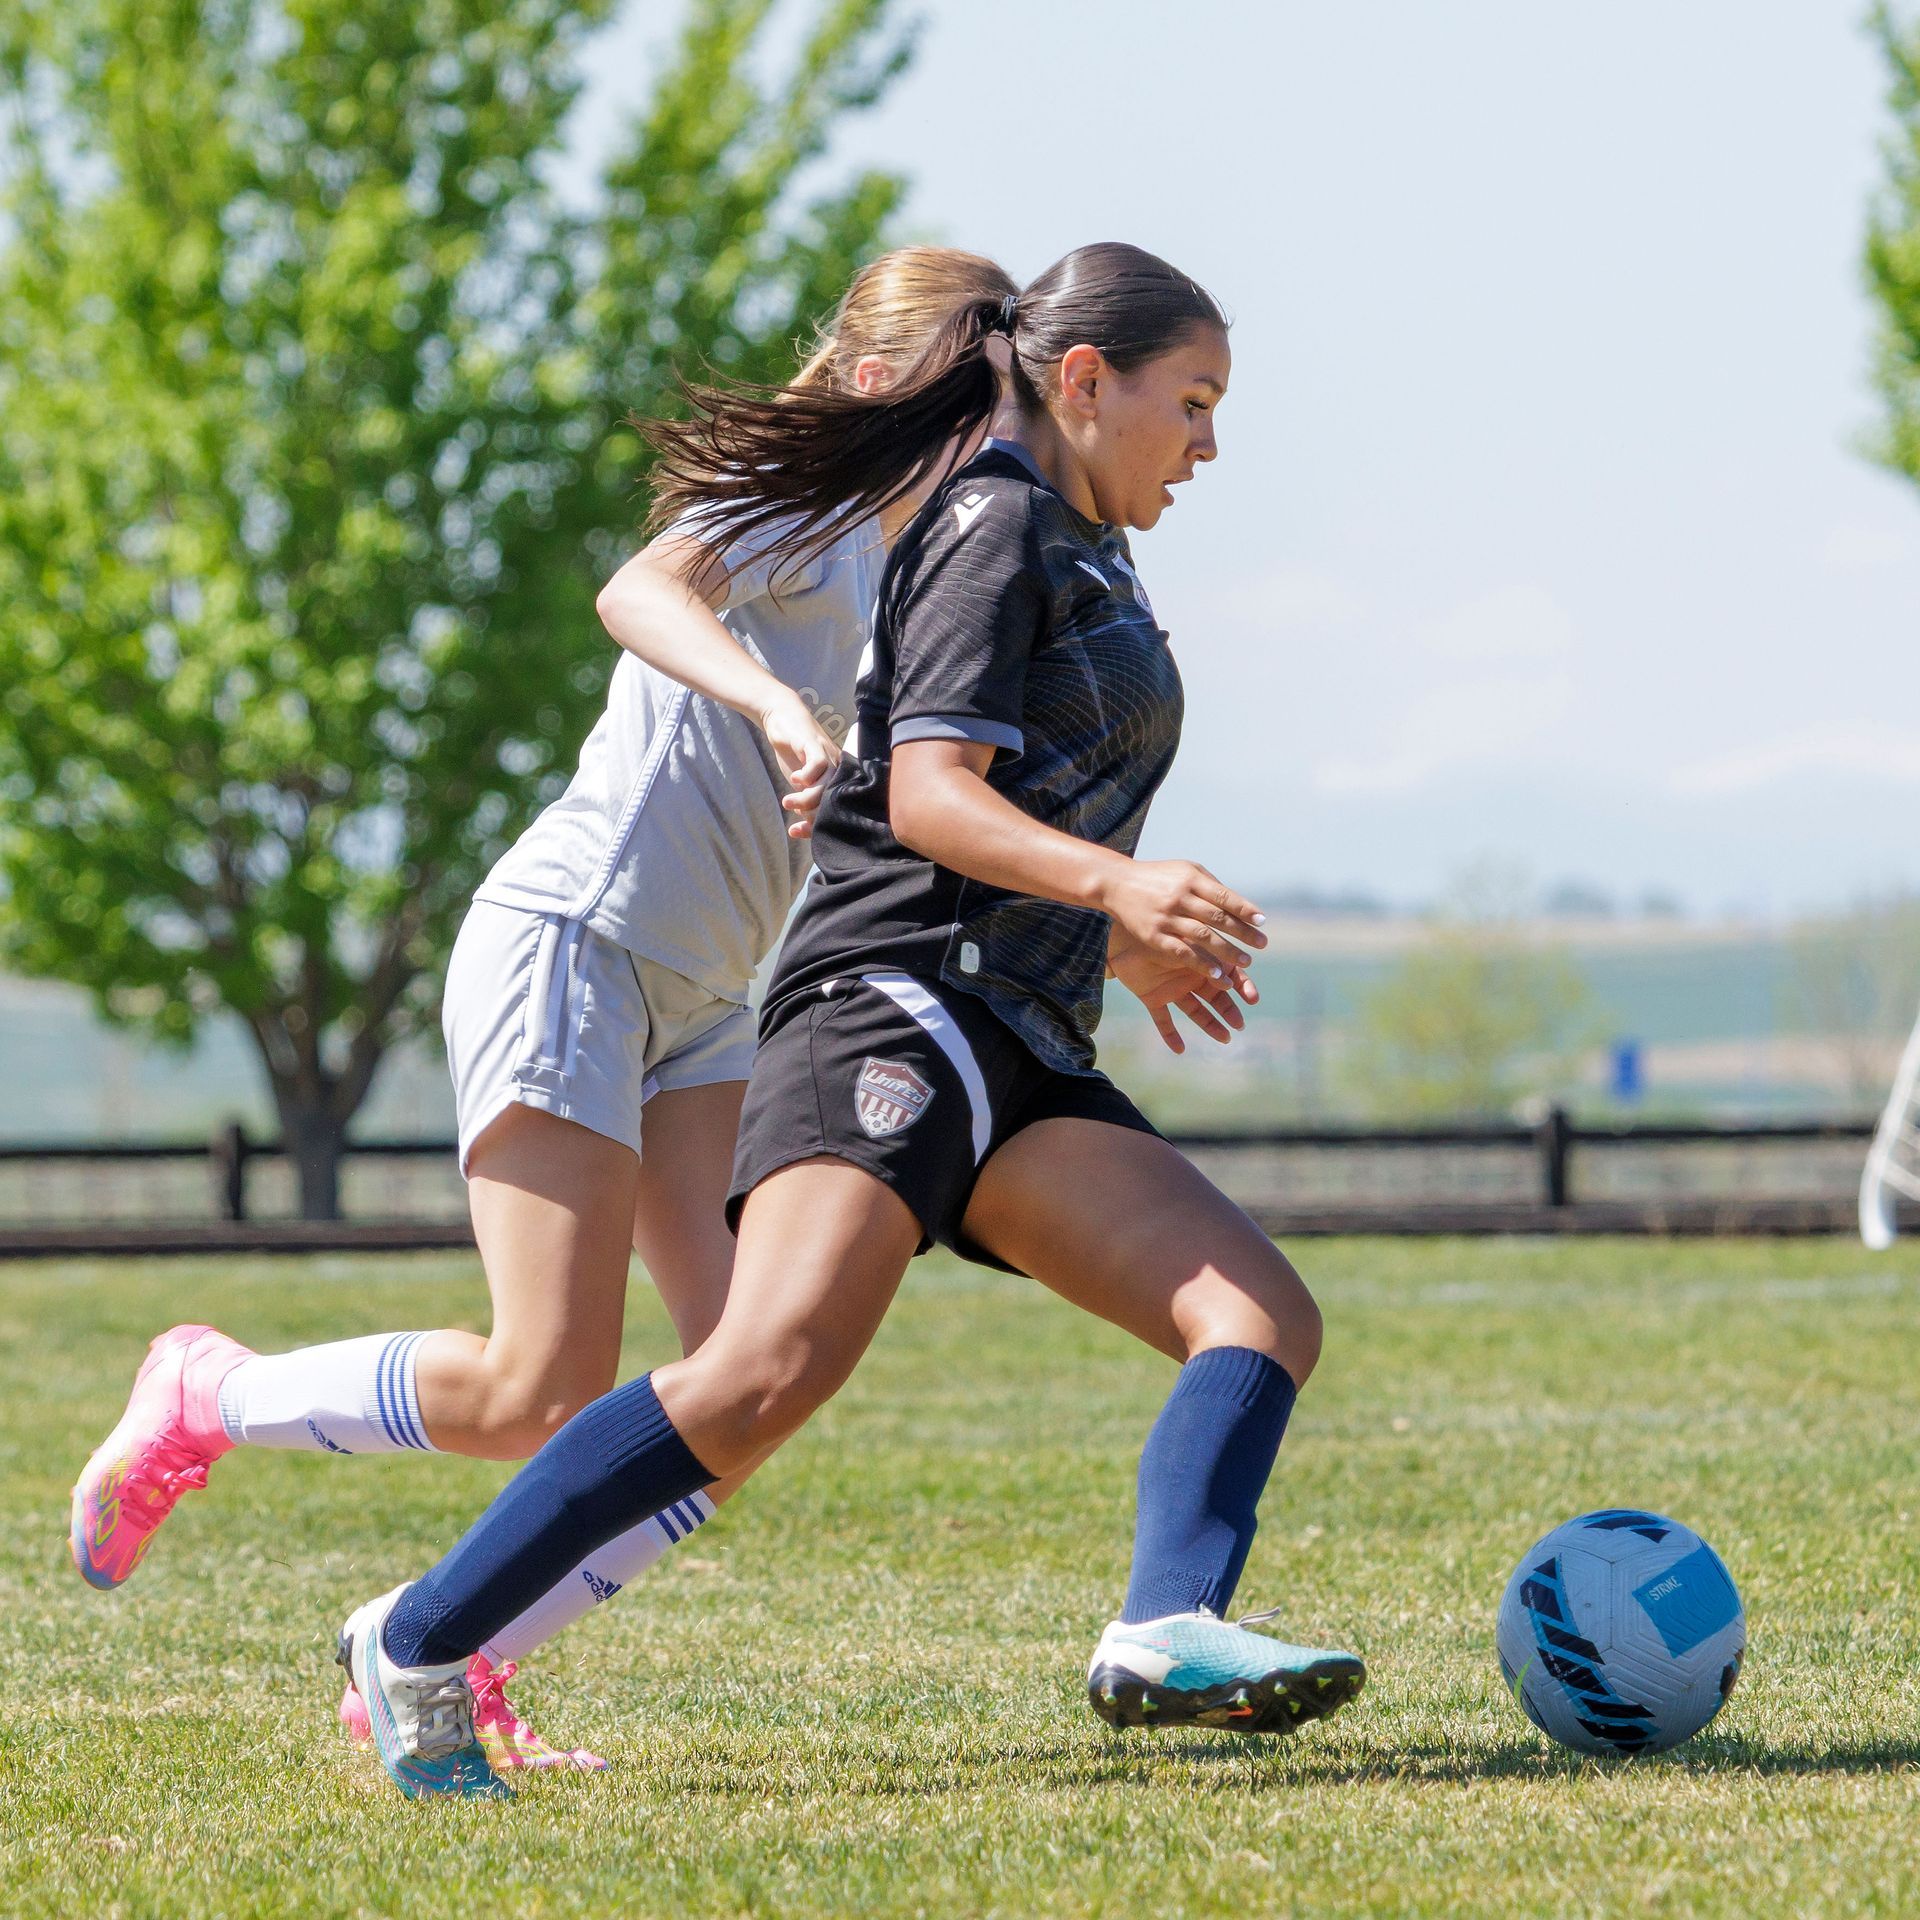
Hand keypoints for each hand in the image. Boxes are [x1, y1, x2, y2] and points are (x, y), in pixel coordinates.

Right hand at [759, 689, 840, 840]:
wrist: (782, 719)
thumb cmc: (793, 753)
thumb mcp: (799, 783)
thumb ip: (806, 802)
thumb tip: (804, 828)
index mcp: (837, 780)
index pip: (834, 809)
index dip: (817, 825)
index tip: (796, 831)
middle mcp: (837, 768)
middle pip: (835, 801)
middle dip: (814, 816)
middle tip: (795, 817)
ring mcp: (828, 755)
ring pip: (827, 785)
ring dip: (806, 799)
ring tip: (788, 802)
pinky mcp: (814, 744)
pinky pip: (818, 764)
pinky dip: (807, 777)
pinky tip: (795, 779)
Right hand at [1096, 859, 1266, 976]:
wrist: (1116, 883)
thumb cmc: (1158, 877)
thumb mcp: (1184, 870)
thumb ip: (1210, 885)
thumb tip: (1241, 906)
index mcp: (1190, 879)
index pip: (1224, 896)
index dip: (1244, 910)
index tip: (1262, 922)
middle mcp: (1179, 897)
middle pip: (1217, 918)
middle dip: (1242, 933)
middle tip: (1262, 945)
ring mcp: (1166, 917)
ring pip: (1203, 937)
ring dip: (1227, 952)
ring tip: (1246, 963)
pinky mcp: (1154, 935)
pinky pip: (1182, 953)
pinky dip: (1202, 964)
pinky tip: (1218, 974)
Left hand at [1110, 941, 1258, 1053]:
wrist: (1123, 929)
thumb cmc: (1161, 927)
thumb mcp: (1188, 939)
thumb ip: (1206, 956)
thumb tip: (1230, 977)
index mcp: (1202, 959)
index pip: (1230, 976)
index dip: (1243, 987)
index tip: (1252, 998)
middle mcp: (1190, 976)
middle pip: (1216, 997)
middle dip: (1229, 1011)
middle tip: (1240, 1024)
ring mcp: (1172, 988)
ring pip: (1195, 1011)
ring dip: (1210, 1024)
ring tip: (1226, 1038)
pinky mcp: (1151, 997)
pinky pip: (1162, 1019)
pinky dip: (1169, 1034)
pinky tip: (1179, 1049)